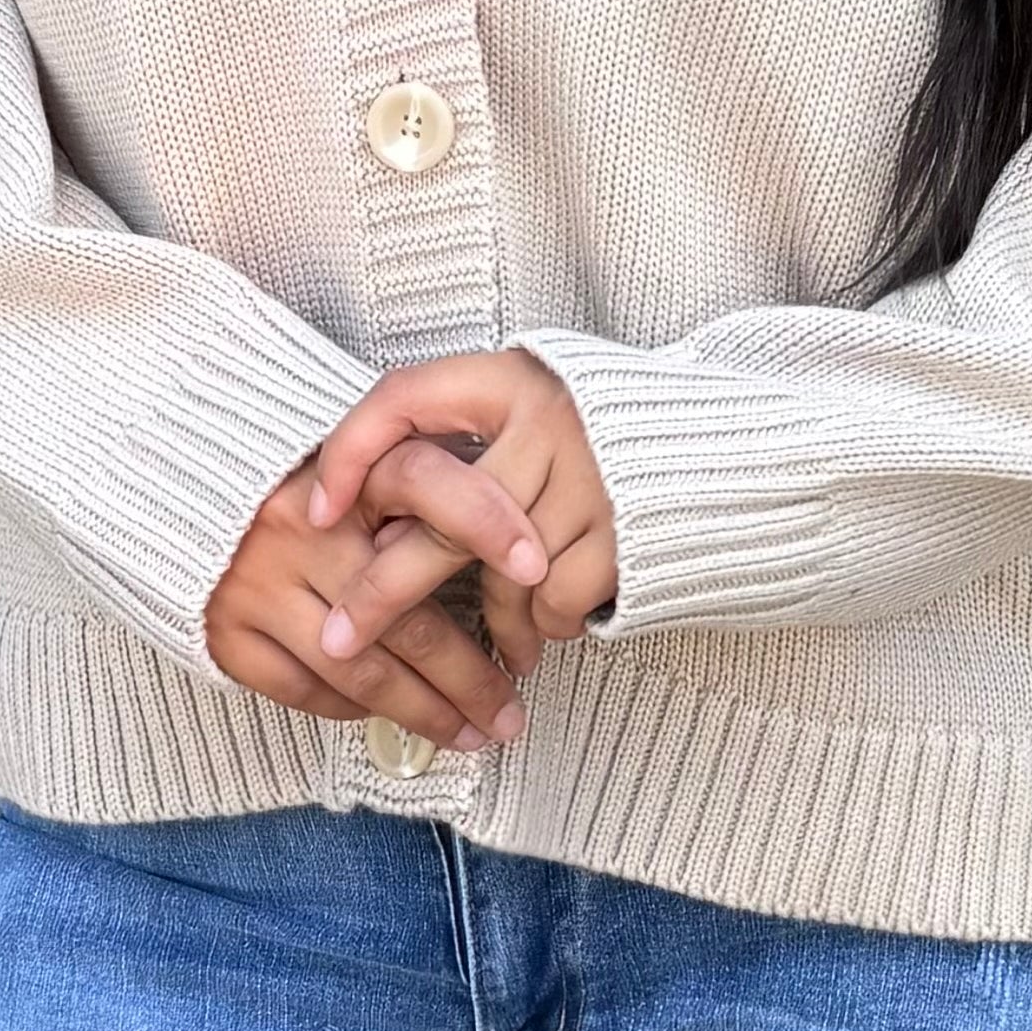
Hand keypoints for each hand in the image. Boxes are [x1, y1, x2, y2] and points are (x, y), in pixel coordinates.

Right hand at [201, 433, 549, 752]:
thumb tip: (511, 555)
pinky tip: (390, 715)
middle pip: (407, 614)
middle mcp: (299, 527)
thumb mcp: (361, 467)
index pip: (427, 482)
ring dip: (426, 712)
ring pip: (362, 669)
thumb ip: (419, 498)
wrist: (178, 495)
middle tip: (512, 712)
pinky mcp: (227, 632)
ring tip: (472, 734)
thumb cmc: (299, 487)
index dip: (488, 520)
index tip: (537, 566)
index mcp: (344, 474)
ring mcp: (258, 584)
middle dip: (471, 677)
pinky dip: (355, 709)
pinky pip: (308, 691)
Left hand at [304, 352, 618, 676]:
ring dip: (494, 623)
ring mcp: (592, 476)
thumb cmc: (601, 440)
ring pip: (502, 575)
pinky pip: (555, 598)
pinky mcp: (628, 530)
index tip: (313, 511)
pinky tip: (549, 628)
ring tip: (498, 650)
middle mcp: (549, 421)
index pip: (404, 397)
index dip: (349, 451)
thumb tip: (364, 523)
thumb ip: (463, 447)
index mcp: (510, 380)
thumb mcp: (530, 413)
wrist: (718, 454)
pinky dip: (546, 624)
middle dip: (384, 591)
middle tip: (341, 640)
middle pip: (444, 518)